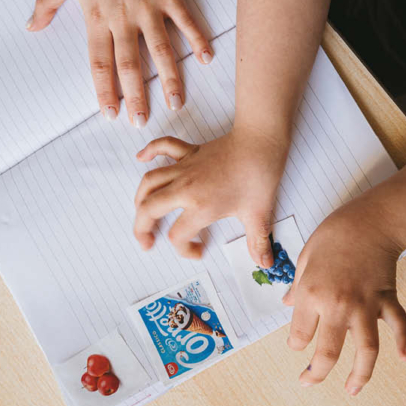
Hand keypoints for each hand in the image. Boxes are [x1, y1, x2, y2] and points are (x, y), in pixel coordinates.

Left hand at [27, 0, 211, 126]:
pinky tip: (205, 59)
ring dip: (170, 79)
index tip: (110, 113)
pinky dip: (197, 40)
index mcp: (97, 17)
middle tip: (142, 122)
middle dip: (136, 96)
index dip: (105, 90)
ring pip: (161, 50)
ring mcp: (149, 6)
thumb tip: (31, 27)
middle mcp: (123, 17)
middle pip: (130, 65)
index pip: (100, 63)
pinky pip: (186, 21)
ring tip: (176, 104)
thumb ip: (46, 5)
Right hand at [134, 129, 288, 263]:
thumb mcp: (259, 214)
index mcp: (201, 206)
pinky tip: (141, 158)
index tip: (198, 251)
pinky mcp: (189, 153)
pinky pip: (163, 147)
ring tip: (140, 213)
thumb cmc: (259, 175)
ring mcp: (185, 168)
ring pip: (150, 182)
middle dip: (141, 229)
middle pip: (149, 209)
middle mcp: (186, 188)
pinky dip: (149, 151)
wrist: (260, 142)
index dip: (184, 250)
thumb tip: (265, 263)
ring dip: (139, 198)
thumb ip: (258, 242)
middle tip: (146, 241)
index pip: (178, 235)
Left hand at [283, 203, 405, 394]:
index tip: (297, 346)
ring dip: (360, 374)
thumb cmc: (332, 236)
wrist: (369, 220)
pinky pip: (400, 326)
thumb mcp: (305, 259)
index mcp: (311, 295)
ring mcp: (365, 305)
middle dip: (316, 373)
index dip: (296, 344)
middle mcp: (337, 306)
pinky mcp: (387, 300)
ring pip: (366, 350)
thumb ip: (298, 286)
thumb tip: (289, 305)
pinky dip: (405, 342)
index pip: (300, 334)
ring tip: (352, 390)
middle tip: (308, 382)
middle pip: (328, 352)